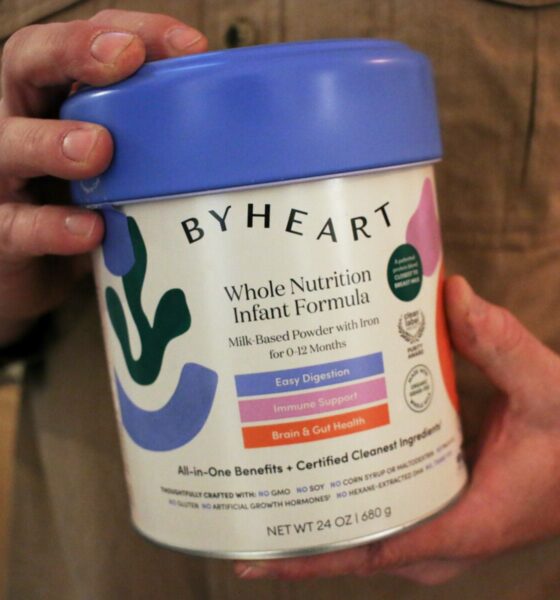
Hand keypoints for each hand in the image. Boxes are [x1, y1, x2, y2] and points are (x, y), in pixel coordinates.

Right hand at [0, 10, 206, 345]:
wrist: (29, 273)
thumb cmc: (77, 209)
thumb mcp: (112, 169)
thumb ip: (146, 147)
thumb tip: (227, 136)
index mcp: (50, 100)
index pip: (80, 45)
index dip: (127, 32)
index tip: (189, 46)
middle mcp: (17, 123)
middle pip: (26, 63)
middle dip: (75, 52)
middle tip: (126, 58)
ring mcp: (3, 177)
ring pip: (12, 144)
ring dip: (54, 141)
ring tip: (98, 148)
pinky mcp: (1, 233)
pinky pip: (18, 226)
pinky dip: (52, 227)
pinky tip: (89, 230)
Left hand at [235, 275, 559, 583]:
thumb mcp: (546, 390)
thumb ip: (502, 344)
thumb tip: (451, 294)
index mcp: (463, 524)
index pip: (372, 549)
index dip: (312, 553)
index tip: (254, 552)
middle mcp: (444, 538)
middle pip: (357, 546)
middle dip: (302, 535)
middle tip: (249, 500)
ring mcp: (440, 527)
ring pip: (369, 534)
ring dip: (323, 518)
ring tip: (270, 488)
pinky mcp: (441, 509)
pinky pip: (386, 515)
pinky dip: (353, 501)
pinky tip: (326, 466)